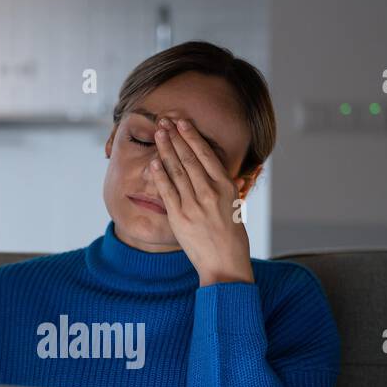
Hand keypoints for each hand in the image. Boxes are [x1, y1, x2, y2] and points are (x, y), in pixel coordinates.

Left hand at [149, 115, 254, 286]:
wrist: (225, 265)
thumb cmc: (231, 237)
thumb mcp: (233, 205)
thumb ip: (222, 187)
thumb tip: (212, 169)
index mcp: (226, 187)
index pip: (206, 155)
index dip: (192, 136)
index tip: (182, 122)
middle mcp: (210, 192)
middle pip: (188, 158)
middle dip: (174, 137)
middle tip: (164, 121)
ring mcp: (194, 205)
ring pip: (177, 171)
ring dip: (166, 150)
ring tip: (158, 133)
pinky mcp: (180, 218)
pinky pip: (167, 191)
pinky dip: (159, 175)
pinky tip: (153, 162)